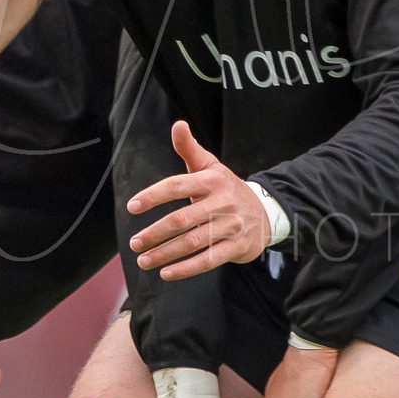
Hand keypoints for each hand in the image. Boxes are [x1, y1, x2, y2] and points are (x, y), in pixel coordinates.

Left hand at [128, 122, 271, 280]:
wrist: (266, 213)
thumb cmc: (227, 189)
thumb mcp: (211, 166)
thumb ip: (189, 148)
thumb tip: (178, 124)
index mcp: (212, 180)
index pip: (177, 185)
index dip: (153, 196)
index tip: (132, 207)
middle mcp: (222, 202)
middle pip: (182, 219)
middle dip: (154, 232)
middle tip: (135, 243)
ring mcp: (231, 226)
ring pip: (192, 242)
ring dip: (164, 253)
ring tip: (143, 260)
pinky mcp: (237, 247)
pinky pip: (208, 260)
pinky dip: (185, 269)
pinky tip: (166, 273)